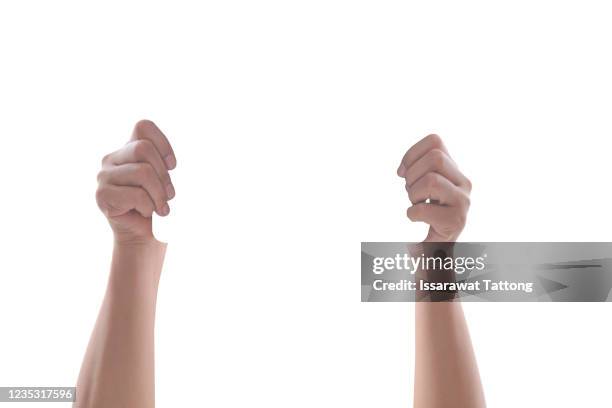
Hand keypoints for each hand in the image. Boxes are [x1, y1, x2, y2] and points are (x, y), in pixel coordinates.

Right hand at [96, 120, 176, 243]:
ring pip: (142, 172)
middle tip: (169, 195)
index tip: (172, 166)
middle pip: (144, 149)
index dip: (163, 143)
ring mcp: (104, 176)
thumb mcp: (167, 181)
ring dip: (159, 194)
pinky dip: (149, 207)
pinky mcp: (102, 195)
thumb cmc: (160, 209)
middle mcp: (112, 159)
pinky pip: (135, 194)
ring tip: (161, 208)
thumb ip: (168, 164)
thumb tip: (197, 148)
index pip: (143, 127)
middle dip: (163, 175)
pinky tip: (147, 214)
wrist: (145, 239)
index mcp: (128, 150)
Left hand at [397, 134, 470, 241]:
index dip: (412, 154)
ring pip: (431, 181)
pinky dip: (412, 214)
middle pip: (435, 158)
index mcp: (455, 170)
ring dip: (413, 194)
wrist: (438, 249)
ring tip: (416, 204)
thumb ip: (418, 169)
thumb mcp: (425, 186)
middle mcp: (464, 182)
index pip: (435, 141)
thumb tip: (402, 171)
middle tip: (411, 191)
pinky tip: (416, 218)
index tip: (403, 173)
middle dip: (413, 174)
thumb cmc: (428, 215)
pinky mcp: (456, 222)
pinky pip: (424, 209)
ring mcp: (463, 202)